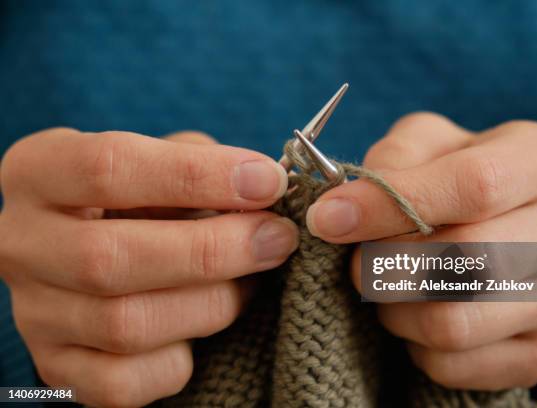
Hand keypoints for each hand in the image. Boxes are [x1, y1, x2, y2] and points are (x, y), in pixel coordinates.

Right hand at [0, 128, 297, 405]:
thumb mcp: (163, 158)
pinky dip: (181, 358)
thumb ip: (202, 163)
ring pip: (126, 325)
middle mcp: (21, 243)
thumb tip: (263, 186)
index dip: (198, 176)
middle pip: (110, 258)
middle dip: (214, 250)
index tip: (267, 181)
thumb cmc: (143, 196)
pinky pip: (126, 381)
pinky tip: (202, 326)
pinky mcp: (59, 368)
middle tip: (278, 238)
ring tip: (253, 278)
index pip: (108, 167)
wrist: (100, 250)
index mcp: (38, 171)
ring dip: (212, 303)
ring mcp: (34, 314)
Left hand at [306, 113, 536, 389]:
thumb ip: (387, 165)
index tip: (328, 219)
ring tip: (387, 288)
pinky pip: (455, 365)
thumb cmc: (451, 181)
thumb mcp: (422, 147)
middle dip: (386, 264)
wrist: (499, 229)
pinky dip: (414, 346)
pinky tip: (417, 315)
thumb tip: (337, 214)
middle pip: (467, 259)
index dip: (390, 205)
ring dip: (395, 309)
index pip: (475, 185)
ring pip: (454, 322)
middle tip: (359, 260)